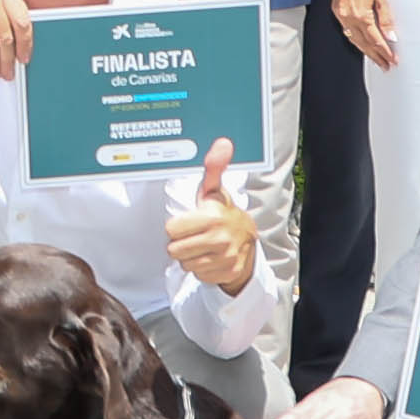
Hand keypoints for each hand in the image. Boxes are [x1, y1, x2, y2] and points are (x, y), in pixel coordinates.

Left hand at [164, 141, 255, 294]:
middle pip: (174, 250)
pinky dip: (202, 269)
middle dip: (181, 243)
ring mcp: (224, 259)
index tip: (189, 222)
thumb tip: (222, 143)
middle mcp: (219, 240)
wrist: (249, 240)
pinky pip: (198, 275)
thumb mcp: (215, 191)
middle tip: (195, 235)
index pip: (171, 230)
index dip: (177, 226)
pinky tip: (211, 257)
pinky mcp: (226, 273)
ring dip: (190, 257)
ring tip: (203, 245)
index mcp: (211, 218)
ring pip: (185, 264)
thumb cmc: (224, 213)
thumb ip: (213, 168)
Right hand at [332, 0, 396, 68]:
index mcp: (361, 16)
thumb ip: (386, 18)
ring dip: (366, 51)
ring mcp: (342, 16)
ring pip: (354, 40)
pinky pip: (347, 32)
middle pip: (364, 44)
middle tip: (386, 65)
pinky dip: (356, 41)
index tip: (392, 60)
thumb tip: (391, 36)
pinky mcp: (337, 12)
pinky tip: (362, 44)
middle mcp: (349, 18)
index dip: (385, 52)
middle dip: (376, 56)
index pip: (376, 40)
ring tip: (376, 59)